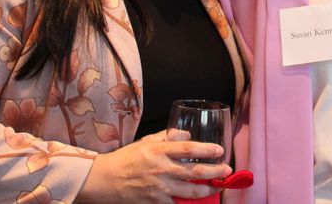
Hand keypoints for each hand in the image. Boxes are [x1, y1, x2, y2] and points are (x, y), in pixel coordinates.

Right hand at [76, 131, 231, 202]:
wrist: (105, 180)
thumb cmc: (126, 159)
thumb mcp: (146, 142)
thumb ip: (167, 136)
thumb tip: (187, 134)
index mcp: (158, 151)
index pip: (187, 149)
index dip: (206, 150)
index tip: (220, 151)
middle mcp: (160, 169)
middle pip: (194, 172)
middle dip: (214, 172)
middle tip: (226, 170)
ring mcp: (158, 188)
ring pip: (189, 191)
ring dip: (207, 189)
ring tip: (218, 186)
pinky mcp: (153, 202)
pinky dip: (187, 203)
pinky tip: (197, 200)